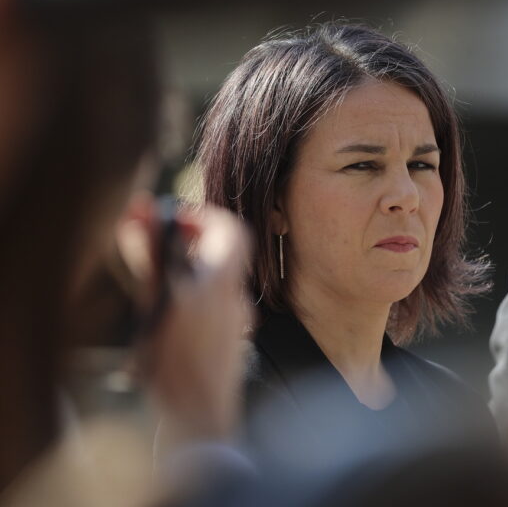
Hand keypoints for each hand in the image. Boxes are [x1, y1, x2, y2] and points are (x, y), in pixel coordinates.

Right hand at [118, 196, 252, 446]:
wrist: (199, 423)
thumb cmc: (177, 366)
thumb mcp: (156, 303)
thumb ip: (151, 256)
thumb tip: (143, 213)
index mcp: (223, 284)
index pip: (232, 232)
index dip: (205, 219)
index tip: (176, 221)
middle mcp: (236, 301)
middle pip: (221, 257)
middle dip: (188, 247)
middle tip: (156, 251)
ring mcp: (235, 325)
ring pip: (213, 285)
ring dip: (186, 278)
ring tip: (154, 292)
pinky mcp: (228, 345)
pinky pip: (211, 312)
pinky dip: (190, 306)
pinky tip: (164, 326)